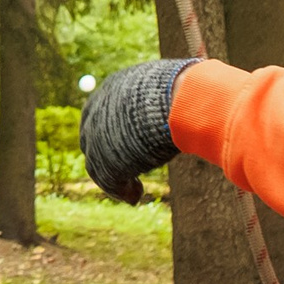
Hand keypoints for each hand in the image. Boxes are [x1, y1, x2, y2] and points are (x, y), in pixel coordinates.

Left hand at [80, 59, 190, 203]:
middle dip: (111, 153)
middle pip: (95, 138)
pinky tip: (136, 197)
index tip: (130, 141)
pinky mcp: (102, 161)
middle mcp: (97, 110)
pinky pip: (107, 180)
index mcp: (112, 87)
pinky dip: (121, 190)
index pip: (106, 110)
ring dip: (115, 178)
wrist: (171, 102)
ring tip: (136, 191)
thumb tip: (189, 94)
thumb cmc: (179, 92)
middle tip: (129, 168)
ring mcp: (95, 136)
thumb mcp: (173, 89)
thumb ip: (170, 96)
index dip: (115, 128)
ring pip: (98, 162)